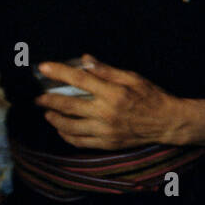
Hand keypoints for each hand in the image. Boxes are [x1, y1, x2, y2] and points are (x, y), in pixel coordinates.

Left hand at [35, 55, 196, 149]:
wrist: (167, 123)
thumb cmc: (152, 96)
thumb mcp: (133, 77)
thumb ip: (107, 70)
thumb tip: (85, 60)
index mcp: (114, 93)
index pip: (80, 80)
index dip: (59, 72)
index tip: (44, 67)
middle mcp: (106, 113)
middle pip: (68, 106)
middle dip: (48, 101)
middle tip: (37, 97)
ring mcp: (105, 131)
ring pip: (70, 127)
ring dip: (54, 119)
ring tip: (47, 113)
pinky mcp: (106, 144)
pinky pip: (79, 142)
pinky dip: (66, 135)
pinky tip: (62, 129)